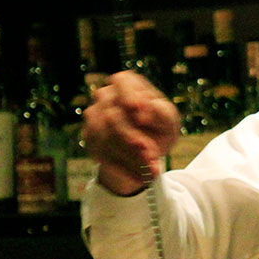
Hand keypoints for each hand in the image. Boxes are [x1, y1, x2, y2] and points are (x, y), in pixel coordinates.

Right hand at [83, 71, 180, 195]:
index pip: (122, 81)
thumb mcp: (168, 120)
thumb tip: (142, 112)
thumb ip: (159, 112)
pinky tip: (141, 176)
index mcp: (127, 84)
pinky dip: (124, 168)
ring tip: (151, 169)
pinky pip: (103, 156)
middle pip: (112, 118)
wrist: (147, 153)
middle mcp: (105, 97)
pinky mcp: (90, 141)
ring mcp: (93, 119)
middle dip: (133, 139)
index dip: (129, 96)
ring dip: (131, 157)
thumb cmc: (160, 128)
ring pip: (106, 140)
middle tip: (151, 155)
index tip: (140, 112)